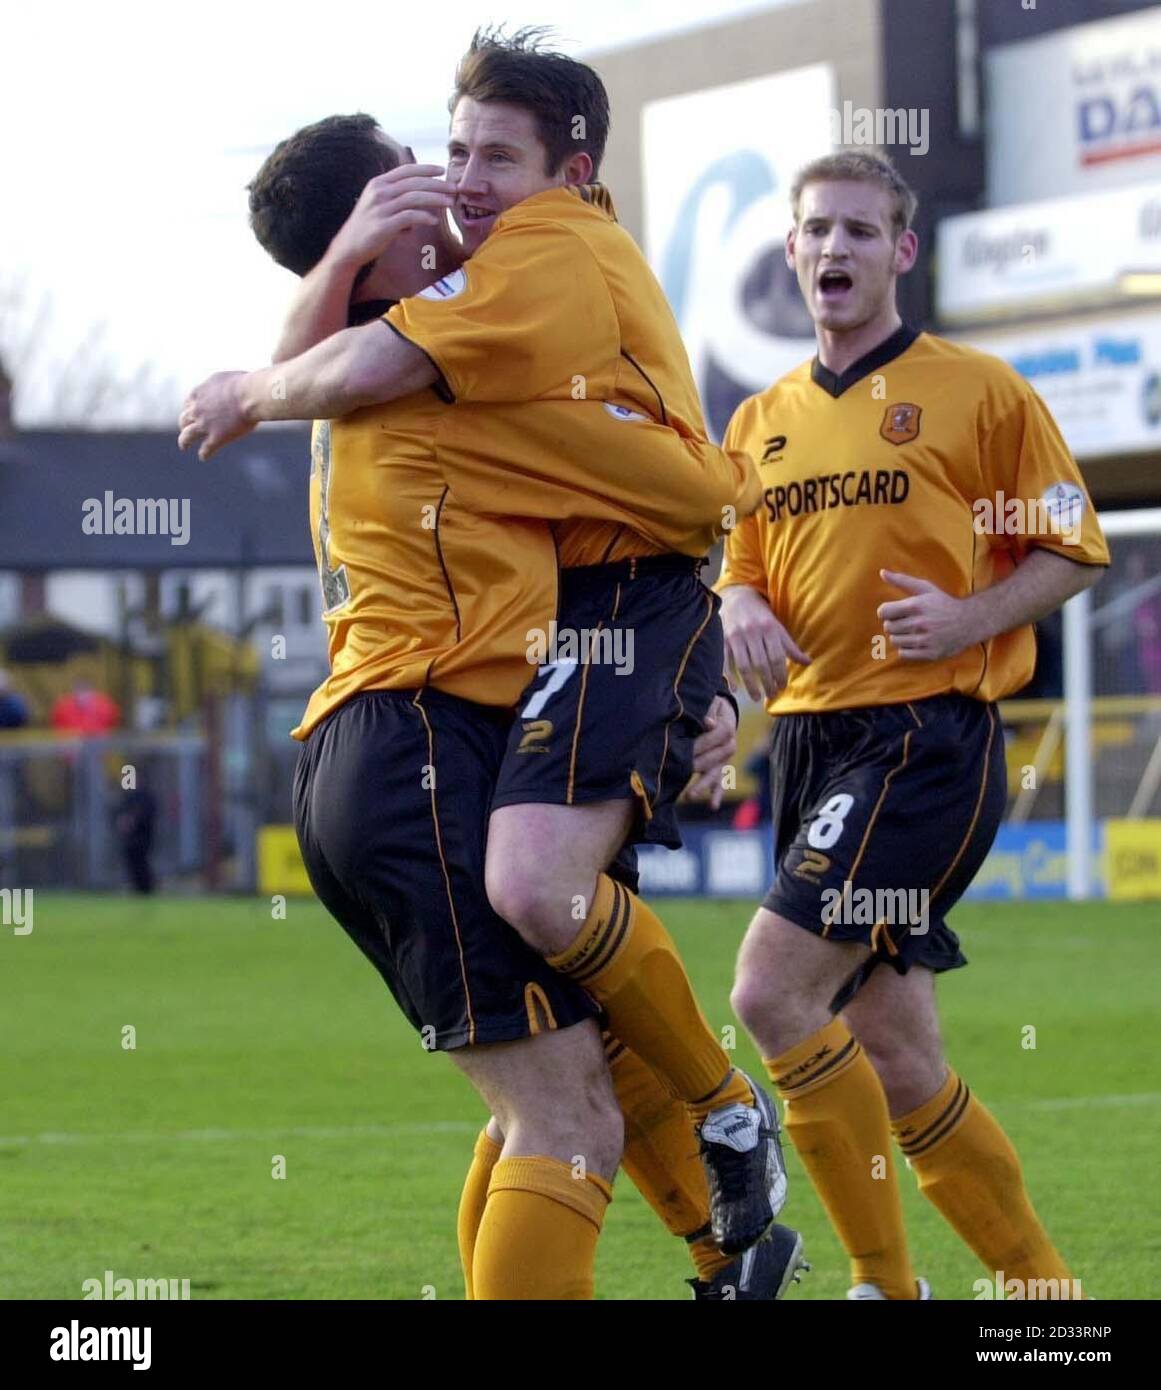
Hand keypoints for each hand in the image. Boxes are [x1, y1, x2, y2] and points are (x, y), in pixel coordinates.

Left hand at [178, 372, 253, 459]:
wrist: (251, 395)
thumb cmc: (246, 384)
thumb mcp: (227, 379)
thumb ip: (221, 386)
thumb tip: (226, 389)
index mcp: (199, 392)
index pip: (189, 403)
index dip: (190, 409)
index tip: (192, 412)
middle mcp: (197, 409)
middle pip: (184, 419)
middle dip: (184, 424)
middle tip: (185, 429)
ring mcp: (205, 425)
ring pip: (187, 437)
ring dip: (184, 442)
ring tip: (184, 446)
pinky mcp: (216, 438)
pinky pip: (205, 450)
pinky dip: (204, 454)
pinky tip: (204, 457)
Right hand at [327, 164, 455, 268]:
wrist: (348, 247)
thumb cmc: (368, 228)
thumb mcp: (380, 207)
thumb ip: (398, 203)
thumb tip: (421, 211)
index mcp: (378, 183)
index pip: (405, 170)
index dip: (425, 168)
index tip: (441, 170)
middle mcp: (379, 192)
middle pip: (414, 182)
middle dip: (436, 184)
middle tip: (454, 188)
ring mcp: (381, 208)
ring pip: (414, 197)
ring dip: (435, 198)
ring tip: (449, 202)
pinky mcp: (384, 225)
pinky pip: (409, 216)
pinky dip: (423, 217)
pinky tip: (434, 220)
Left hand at [684, 695, 737, 810]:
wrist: (723, 712)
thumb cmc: (712, 707)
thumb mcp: (711, 702)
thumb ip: (708, 710)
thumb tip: (708, 722)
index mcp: (727, 727)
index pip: (718, 735)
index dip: (704, 740)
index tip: (684, 745)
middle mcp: (729, 745)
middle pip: (716, 758)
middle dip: (698, 765)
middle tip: (682, 771)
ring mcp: (724, 759)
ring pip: (715, 773)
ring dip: (703, 785)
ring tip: (690, 796)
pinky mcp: (721, 767)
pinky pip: (721, 782)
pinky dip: (717, 794)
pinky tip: (712, 806)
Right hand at [721, 585, 809, 701]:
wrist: (736, 597)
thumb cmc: (760, 615)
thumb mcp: (777, 627)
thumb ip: (790, 646)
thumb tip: (808, 662)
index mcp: (770, 628)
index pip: (777, 657)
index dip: (780, 674)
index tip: (782, 687)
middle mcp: (753, 632)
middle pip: (761, 664)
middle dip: (767, 682)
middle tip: (771, 695)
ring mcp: (736, 636)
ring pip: (744, 666)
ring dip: (751, 684)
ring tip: (756, 697)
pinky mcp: (723, 639)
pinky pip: (727, 662)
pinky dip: (731, 677)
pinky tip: (736, 689)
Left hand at [877, 569, 981, 660]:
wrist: (969, 622)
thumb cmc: (943, 603)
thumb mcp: (925, 588)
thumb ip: (902, 580)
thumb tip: (881, 572)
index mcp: (917, 606)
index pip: (883, 612)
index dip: (886, 612)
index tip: (894, 612)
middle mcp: (920, 623)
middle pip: (888, 627)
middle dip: (894, 624)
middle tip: (906, 622)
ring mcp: (925, 640)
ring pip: (895, 641)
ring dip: (900, 637)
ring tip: (912, 631)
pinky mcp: (930, 654)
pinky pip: (903, 654)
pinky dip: (906, 649)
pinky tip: (916, 642)